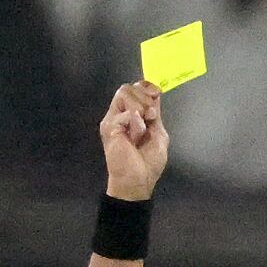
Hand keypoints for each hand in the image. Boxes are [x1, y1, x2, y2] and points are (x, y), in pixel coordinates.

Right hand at [103, 80, 167, 197]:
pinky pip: (126, 113)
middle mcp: (120, 114)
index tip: (156, 94)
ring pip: (124, 93)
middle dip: (144, 98)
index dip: (145, 86)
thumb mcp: (158, 133)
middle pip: (128, 87)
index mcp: (132, 115)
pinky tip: (135, 138)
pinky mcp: (109, 126)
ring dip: (140, 108)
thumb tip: (155, 93)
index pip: (134, 89)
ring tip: (143, 128)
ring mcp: (113, 119)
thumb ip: (155, 114)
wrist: (138, 180)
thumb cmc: (148, 162)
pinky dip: (136, 124)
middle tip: (150, 117)